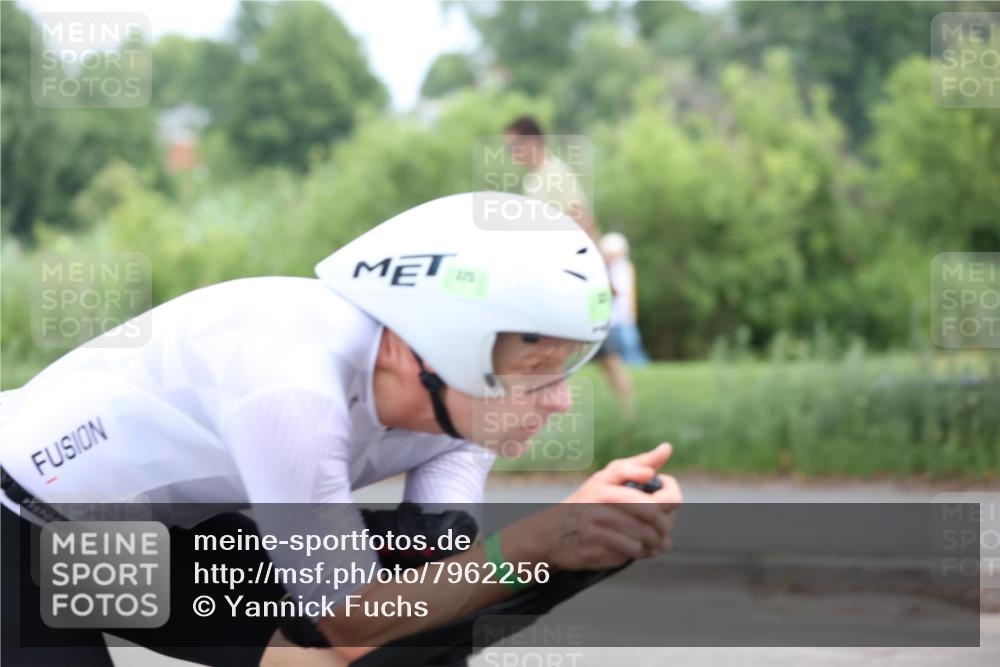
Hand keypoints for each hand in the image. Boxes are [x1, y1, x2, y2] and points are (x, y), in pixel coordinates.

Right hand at [511, 444, 681, 570]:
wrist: (551, 532)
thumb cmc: (586, 501)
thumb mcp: (608, 477)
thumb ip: (639, 464)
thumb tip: (667, 448)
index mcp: (612, 488)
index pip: (664, 498)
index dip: (673, 497)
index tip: (666, 498)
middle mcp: (604, 510)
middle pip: (657, 522)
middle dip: (664, 526)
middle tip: (661, 527)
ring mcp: (599, 532)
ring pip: (646, 542)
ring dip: (652, 543)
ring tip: (648, 539)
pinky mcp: (596, 552)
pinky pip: (629, 555)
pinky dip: (635, 553)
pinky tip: (632, 547)